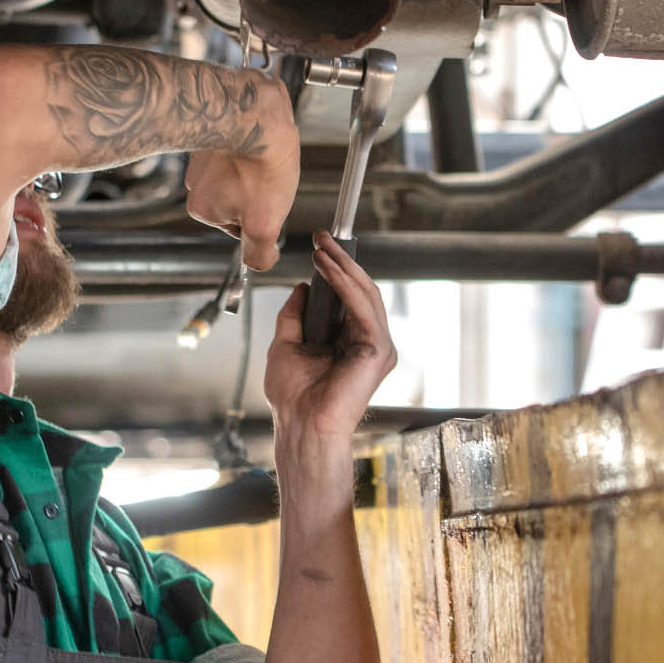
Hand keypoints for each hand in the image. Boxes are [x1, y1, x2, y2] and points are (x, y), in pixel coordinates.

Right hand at [183, 77, 299, 270]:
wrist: (254, 113)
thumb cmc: (260, 165)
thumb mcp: (264, 224)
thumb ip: (258, 253)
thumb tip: (259, 263)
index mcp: (203, 207)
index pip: (238, 226)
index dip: (260, 216)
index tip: (268, 201)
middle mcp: (197, 181)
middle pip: (238, 199)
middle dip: (257, 192)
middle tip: (270, 179)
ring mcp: (204, 155)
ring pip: (239, 173)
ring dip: (256, 168)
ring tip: (270, 159)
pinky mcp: (217, 132)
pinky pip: (238, 148)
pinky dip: (253, 148)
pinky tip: (265, 143)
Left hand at [265, 234, 396, 439]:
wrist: (300, 424)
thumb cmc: (293, 397)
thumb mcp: (286, 344)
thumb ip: (294, 316)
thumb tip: (302, 287)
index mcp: (351, 342)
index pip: (350, 297)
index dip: (337, 269)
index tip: (319, 247)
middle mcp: (369, 342)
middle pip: (361, 290)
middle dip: (342, 260)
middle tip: (322, 237)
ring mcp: (377, 346)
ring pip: (365, 294)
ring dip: (343, 266)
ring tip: (323, 248)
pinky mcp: (377, 350)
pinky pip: (362, 307)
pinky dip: (345, 284)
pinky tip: (329, 269)